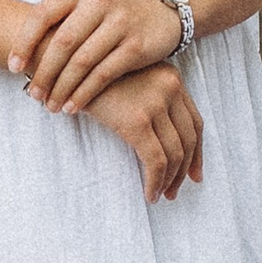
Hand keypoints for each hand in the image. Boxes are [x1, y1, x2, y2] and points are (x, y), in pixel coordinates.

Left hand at [8, 0, 182, 113]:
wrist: (164, 9)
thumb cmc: (113, 11)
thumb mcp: (86, 2)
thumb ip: (59, 21)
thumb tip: (22, 58)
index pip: (42, 14)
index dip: (24, 43)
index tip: (14, 68)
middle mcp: (99, 0)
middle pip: (62, 43)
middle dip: (44, 73)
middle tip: (33, 95)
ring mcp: (120, 22)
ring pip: (82, 62)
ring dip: (62, 88)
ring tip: (51, 106)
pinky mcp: (136, 46)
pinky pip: (103, 74)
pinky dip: (84, 94)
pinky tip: (73, 106)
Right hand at [91, 60, 203, 201]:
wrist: (64, 67)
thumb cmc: (91, 79)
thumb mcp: (130, 81)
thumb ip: (150, 100)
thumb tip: (163, 140)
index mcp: (171, 78)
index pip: (195, 122)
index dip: (197, 153)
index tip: (193, 175)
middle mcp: (170, 87)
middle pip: (189, 139)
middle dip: (184, 170)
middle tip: (174, 191)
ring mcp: (155, 102)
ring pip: (175, 153)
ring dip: (169, 181)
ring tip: (160, 196)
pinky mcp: (136, 120)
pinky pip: (156, 160)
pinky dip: (155, 181)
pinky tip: (149, 195)